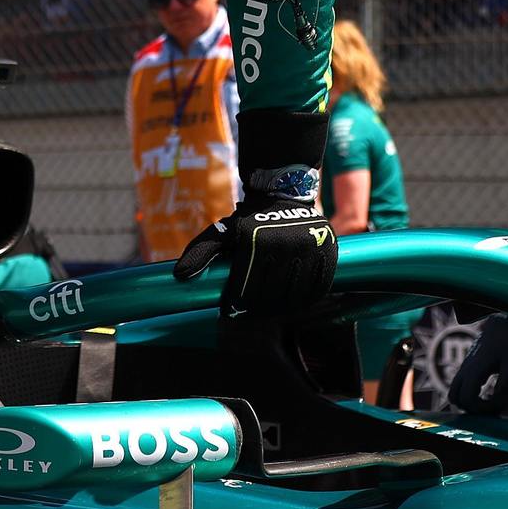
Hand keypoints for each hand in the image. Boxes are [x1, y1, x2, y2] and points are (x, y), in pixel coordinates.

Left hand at [175, 186, 337, 317]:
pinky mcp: (328, 251)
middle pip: (269, 295)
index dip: (235, 304)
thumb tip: (180, 275)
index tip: (231, 311)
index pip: (243, 287)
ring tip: (268, 311)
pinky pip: (317, 287)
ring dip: (279, 309)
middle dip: (255, 309)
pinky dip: (305, 300)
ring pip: (293, 295)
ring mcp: (309, 247)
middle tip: (249, 313)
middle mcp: (284, 243)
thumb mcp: (223, 232)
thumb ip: (201, 252)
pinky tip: (292, 304)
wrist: (285, 195)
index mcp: (255, 240)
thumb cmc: (249, 220)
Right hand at [449, 314, 507, 414]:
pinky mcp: (469, 367)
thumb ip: (506, 382)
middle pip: (455, 399)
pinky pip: (462, 387)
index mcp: (476, 368)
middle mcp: (466, 369)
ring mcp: (465, 368)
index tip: (497, 404)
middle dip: (472, 408)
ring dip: (470, 402)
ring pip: (455, 393)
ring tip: (492, 400)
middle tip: (493, 405)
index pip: (467, 399)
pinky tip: (491, 392)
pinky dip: (472, 395)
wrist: (504, 320)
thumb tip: (499, 403)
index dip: (481, 409)